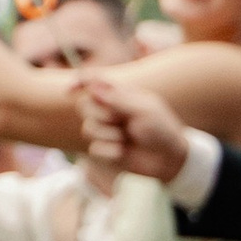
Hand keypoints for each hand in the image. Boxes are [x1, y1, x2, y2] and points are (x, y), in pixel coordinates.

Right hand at [77, 74, 191, 185]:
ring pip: (88, 128)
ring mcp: (106, 130)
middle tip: (119, 120)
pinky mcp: (105, 150)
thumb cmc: (161, 129)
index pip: (94, 81)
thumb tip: (93, 87)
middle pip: (84, 106)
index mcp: (119, 95)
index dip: (80, 82)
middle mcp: (109, 110)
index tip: (70, 90)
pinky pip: (94, 148)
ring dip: (108, 135)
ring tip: (125, 139)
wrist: (169, 159)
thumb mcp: (143, 110)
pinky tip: (123, 152)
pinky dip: (109, 151)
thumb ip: (117, 99)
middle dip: (100, 114)